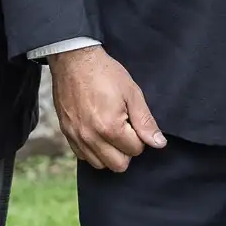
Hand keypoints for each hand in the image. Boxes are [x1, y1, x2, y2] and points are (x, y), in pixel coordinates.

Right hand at [48, 46, 165, 171]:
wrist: (74, 60)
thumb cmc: (104, 73)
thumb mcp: (132, 93)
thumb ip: (145, 121)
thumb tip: (158, 143)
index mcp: (110, 128)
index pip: (136, 150)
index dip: (140, 136)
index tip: (134, 120)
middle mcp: (91, 137)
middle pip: (119, 165)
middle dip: (127, 150)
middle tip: (126, 129)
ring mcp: (77, 137)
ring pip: (100, 165)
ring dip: (110, 153)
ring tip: (111, 131)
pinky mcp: (66, 134)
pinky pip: (83, 156)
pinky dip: (93, 150)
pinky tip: (97, 132)